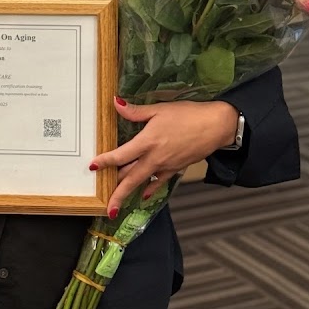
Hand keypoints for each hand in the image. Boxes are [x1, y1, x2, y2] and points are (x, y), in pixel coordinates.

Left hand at [90, 98, 238, 217]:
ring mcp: (165, 166)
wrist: (215, 126)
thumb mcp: (159, 109)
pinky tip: (144, 195)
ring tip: (118, 205)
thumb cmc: (187, 115)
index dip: (105, 162)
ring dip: (129, 193)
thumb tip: (116, 103)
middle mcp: (154, 158)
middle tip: (105, 206)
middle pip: (130, 178)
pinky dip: (150, 189)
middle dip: (116, 193)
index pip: (121, 155)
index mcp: (148, 142)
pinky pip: (159, 182)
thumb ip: (136, 111)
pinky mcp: (176, 169)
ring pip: (142, 182)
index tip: (92, 167)